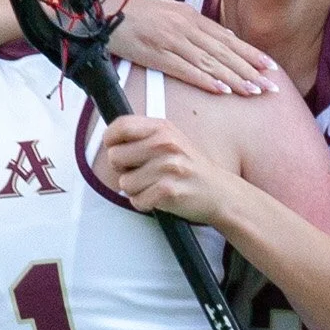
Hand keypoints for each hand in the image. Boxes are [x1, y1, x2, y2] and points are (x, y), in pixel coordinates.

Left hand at [98, 111, 238, 225]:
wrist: (220, 192)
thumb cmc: (190, 167)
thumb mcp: (171, 139)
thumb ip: (144, 136)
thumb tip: (110, 140)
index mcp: (163, 128)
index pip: (120, 126)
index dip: (111, 140)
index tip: (116, 148)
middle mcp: (165, 145)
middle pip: (115, 157)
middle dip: (124, 169)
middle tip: (143, 172)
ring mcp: (167, 168)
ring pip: (124, 183)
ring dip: (136, 189)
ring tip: (155, 185)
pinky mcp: (167, 191)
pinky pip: (136, 200)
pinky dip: (144, 203)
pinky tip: (160, 198)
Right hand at [100, 0, 278, 95]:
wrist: (101, 7)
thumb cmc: (133, 10)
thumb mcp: (168, 10)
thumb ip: (195, 23)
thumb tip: (223, 34)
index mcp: (190, 16)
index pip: (227, 38)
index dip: (251, 53)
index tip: (271, 67)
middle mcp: (185, 27)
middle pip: (225, 52)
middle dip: (251, 70)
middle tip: (272, 87)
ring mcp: (171, 40)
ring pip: (211, 62)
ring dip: (235, 79)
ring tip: (255, 92)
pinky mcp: (155, 54)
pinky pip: (185, 69)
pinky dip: (206, 80)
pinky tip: (222, 90)